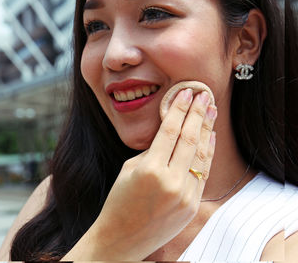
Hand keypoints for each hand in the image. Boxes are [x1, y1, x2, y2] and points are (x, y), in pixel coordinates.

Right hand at [65, 87, 216, 259]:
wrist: (121, 238)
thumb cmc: (119, 201)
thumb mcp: (129, 169)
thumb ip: (152, 152)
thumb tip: (172, 135)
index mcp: (150, 169)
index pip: (170, 130)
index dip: (179, 108)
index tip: (186, 91)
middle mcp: (171, 182)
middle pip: (189, 139)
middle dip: (198, 113)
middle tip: (204, 95)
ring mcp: (185, 196)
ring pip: (201, 155)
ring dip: (207, 130)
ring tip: (211, 111)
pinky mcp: (192, 206)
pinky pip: (202, 174)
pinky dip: (207, 154)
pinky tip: (209, 139)